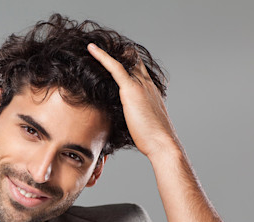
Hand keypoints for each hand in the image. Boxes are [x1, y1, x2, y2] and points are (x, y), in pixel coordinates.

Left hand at [86, 42, 181, 158]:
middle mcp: (147, 84)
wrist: (162, 143)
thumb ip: (134, 117)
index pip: (139, 71)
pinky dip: (102, 56)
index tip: (116, 59)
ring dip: (109, 52)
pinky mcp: (131, 89)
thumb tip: (124, 121)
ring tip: (92, 46)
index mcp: (151, 92)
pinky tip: (91, 48)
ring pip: (124, 60)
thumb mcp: (143, 124)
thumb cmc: (152, 139)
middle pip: (133, 61)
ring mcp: (140, 85)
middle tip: (100, 48)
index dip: (128, 63)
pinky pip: (115, 67)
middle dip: (119, 53)